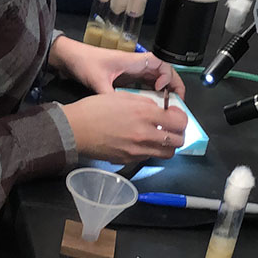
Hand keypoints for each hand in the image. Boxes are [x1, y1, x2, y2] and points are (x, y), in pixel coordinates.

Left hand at [49, 37, 184, 98]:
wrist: (72, 59)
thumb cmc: (86, 64)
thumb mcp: (97, 81)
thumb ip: (109, 95)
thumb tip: (120, 113)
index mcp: (135, 61)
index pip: (162, 65)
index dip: (167, 78)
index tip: (161, 91)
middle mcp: (138, 65)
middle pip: (164, 74)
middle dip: (174, 88)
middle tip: (177, 106)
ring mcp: (134, 72)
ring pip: (158, 80)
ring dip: (166, 93)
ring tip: (169, 110)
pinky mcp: (129, 79)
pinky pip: (148, 86)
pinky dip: (155, 95)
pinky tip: (153, 109)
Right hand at [60, 92, 187, 164]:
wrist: (75, 129)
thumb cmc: (95, 109)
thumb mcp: (123, 97)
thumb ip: (145, 103)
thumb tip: (159, 110)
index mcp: (144, 114)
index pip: (179, 121)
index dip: (182, 118)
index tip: (176, 115)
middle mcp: (144, 134)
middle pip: (178, 141)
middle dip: (178, 134)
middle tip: (171, 128)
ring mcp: (137, 150)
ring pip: (167, 153)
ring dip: (167, 145)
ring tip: (159, 137)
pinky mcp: (129, 160)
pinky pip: (149, 157)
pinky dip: (150, 150)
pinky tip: (141, 142)